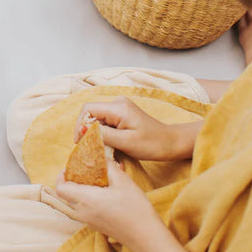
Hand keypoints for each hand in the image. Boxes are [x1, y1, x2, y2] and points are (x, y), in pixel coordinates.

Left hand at [56, 161, 163, 249]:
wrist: (146, 237)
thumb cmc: (135, 208)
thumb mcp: (122, 180)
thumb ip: (108, 165)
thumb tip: (101, 156)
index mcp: (86, 199)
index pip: (61, 189)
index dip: (61, 176)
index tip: (70, 168)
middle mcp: (83, 212)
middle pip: (65, 196)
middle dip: (69, 183)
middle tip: (81, 172)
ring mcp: (89, 221)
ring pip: (73, 205)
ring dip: (77, 192)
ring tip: (91, 181)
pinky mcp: (96, 226)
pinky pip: (82, 211)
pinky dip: (84, 201)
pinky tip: (101, 194)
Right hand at [75, 97, 192, 160]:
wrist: (170, 143)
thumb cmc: (152, 144)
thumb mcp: (125, 142)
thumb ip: (103, 135)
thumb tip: (84, 130)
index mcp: (118, 107)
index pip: (88, 109)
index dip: (81, 124)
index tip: (80, 141)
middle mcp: (117, 103)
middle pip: (92, 113)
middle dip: (88, 130)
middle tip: (89, 147)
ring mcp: (120, 107)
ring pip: (98, 118)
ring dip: (97, 133)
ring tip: (101, 148)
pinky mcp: (123, 114)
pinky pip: (106, 122)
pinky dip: (104, 133)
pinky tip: (109, 145)